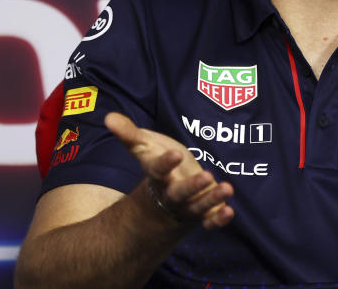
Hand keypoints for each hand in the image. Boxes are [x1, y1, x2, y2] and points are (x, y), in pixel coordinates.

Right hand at [105, 112, 234, 229]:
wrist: (164, 193)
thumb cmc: (156, 161)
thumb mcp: (143, 146)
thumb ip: (129, 133)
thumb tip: (108, 117)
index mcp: (157, 177)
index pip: (158, 171)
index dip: (165, 163)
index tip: (175, 154)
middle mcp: (171, 193)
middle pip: (179, 194)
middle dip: (192, 187)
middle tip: (207, 176)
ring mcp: (187, 206)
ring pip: (198, 207)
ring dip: (212, 199)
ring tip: (227, 188)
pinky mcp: (202, 214)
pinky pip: (209, 220)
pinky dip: (218, 219)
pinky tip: (229, 211)